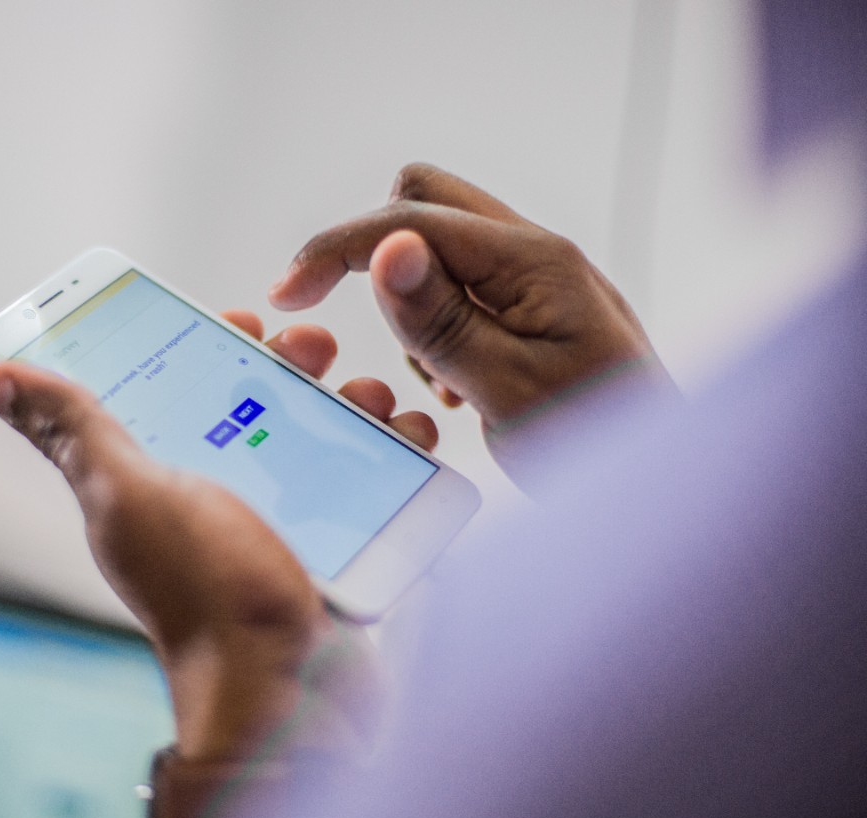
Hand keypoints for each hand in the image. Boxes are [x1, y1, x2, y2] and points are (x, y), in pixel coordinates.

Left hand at [0, 317, 433, 761]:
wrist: (284, 689)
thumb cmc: (198, 590)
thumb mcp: (128, 496)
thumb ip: (73, 432)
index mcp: (160, 474)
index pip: (177, 385)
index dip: (207, 341)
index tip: (242, 318)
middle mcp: (218, 491)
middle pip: (258, 401)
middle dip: (291, 362)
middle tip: (314, 348)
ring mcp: (280, 518)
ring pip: (319, 433)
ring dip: (348, 398)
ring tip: (369, 392)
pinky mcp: (333, 541)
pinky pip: (367, 478)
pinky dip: (392, 448)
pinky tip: (409, 432)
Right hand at [271, 163, 673, 467]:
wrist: (664, 483)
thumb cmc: (598, 442)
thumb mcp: (506, 390)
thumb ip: (442, 320)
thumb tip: (387, 249)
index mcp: (532, 261)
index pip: (411, 218)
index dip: (336, 249)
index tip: (288, 295)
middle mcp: (534, 252)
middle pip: (424, 198)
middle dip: (371, 248)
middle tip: (339, 311)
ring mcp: (535, 276)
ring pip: (437, 244)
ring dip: (410, 300)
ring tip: (440, 377)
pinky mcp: (531, 305)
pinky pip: (459, 287)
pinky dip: (436, 325)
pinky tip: (460, 382)